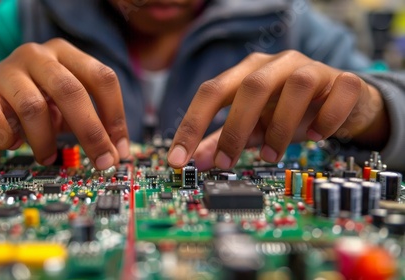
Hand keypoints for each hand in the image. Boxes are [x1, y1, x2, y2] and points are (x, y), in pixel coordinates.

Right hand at [0, 38, 129, 168]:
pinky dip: (8, 140)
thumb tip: (116, 152)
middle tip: (102, 161)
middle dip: (91, 132)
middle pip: (70, 90)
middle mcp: (36, 56)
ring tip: (47, 156)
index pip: (101, 77)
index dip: (115, 115)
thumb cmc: (32, 102)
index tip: (119, 148)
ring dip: (45, 141)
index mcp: (65, 54)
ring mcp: (5, 72)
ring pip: (34, 108)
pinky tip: (12, 143)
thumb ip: (90, 119)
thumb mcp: (64, 104)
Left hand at [167, 51, 388, 169]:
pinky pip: (339, 92)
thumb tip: (195, 161)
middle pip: (251, 86)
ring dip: (280, 127)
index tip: (178, 159)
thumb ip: (222, 141)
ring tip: (271, 156)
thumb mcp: (252, 127)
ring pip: (297, 86)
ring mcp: (312, 68)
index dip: (192, 124)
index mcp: (247, 73)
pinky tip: (316, 136)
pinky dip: (327, 118)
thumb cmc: (288, 113)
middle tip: (225, 163)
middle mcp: (276, 65)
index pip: (211, 91)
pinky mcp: (344, 81)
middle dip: (234, 128)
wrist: (337, 102)